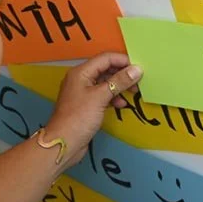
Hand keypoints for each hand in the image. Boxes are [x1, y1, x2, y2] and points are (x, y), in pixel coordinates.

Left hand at [43, 52, 141, 169]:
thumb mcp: (101, 97)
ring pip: (105, 82)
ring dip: (119, 86)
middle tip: (138, 81)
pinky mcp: (86, 105)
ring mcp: (83, 92)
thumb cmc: (78, 118)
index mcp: (81, 72)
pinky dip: (113, 97)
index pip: (105, 58)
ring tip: (133, 92)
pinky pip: (102, 95)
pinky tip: (120, 104)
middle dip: (122, 74)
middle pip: (106, 69)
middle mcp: (81, 79)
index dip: (123, 61)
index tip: (138, 68)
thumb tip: (136, 69)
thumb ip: (119, 82)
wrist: (63, 143)